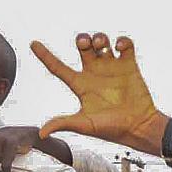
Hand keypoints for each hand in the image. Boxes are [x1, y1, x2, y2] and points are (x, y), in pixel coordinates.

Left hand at [31, 33, 164, 150]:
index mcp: (80, 85)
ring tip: (101, 45)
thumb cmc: (111, 129)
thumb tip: (41, 133)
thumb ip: (63, 123)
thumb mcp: (84, 125)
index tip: (33, 44)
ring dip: (99, 38)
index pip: (58, 68)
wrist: (139, 127)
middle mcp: (94, 74)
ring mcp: (112, 68)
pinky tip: (119, 47)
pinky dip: (122, 41)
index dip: (45, 56)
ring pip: (102, 43)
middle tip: (84, 43)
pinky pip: (125, 46)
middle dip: (82, 40)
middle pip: (83, 48)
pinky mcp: (129, 66)